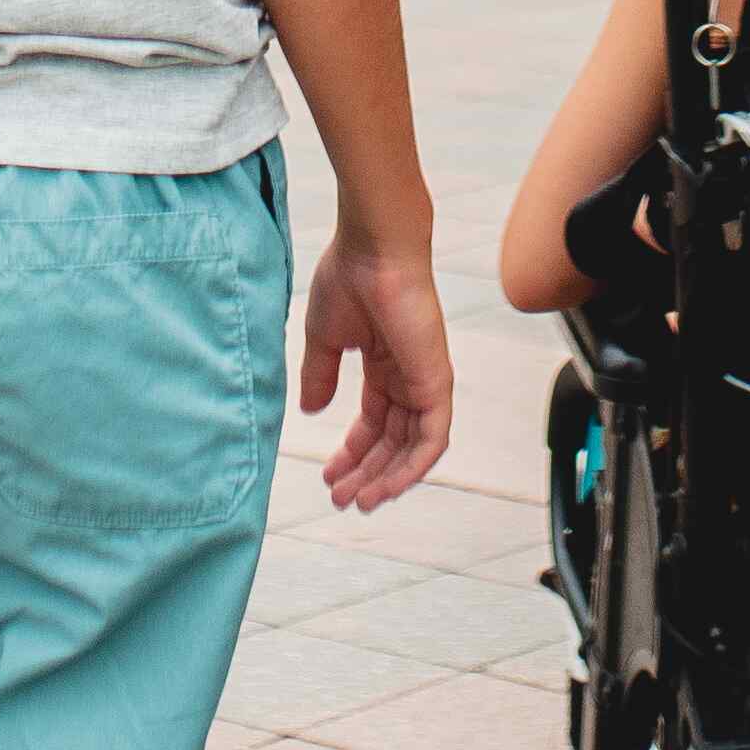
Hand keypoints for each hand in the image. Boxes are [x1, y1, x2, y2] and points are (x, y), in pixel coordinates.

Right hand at [299, 226, 457, 511]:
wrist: (373, 249)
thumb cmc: (349, 278)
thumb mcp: (325, 337)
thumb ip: (321, 375)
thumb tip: (312, 412)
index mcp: (384, 365)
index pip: (373, 423)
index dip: (351, 453)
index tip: (328, 476)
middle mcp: (408, 377)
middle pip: (391, 441)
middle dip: (366, 473)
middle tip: (340, 498)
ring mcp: (425, 381)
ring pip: (412, 448)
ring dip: (387, 478)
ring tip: (358, 500)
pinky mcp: (437, 383)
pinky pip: (432, 439)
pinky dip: (413, 467)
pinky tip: (387, 486)